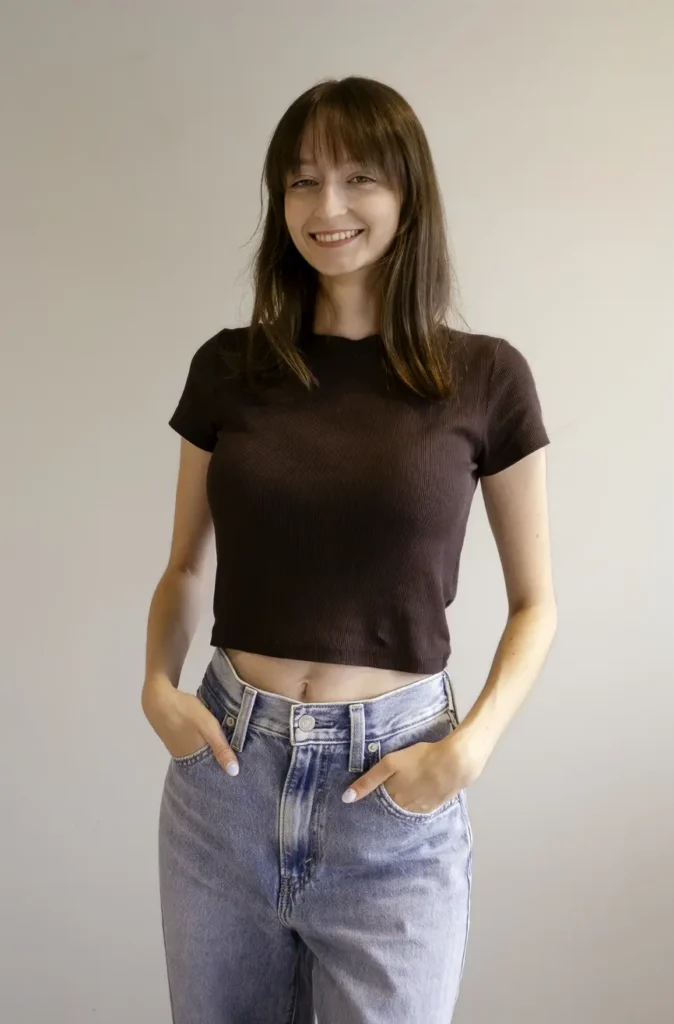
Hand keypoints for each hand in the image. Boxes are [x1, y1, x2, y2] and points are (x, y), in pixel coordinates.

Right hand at [142, 676, 238, 774]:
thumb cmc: (184, 712)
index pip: (213, 769)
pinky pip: (193, 743)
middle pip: (206, 760)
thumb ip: (221, 748)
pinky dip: (202, 741)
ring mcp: (177, 746)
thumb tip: (234, 773)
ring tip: (227, 744)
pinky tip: (207, 735)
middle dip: (219, 758)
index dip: (226, 766)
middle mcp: (184, 756)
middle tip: (237, 753)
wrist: (158, 698)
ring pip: (199, 751)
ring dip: (210, 748)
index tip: (240, 766)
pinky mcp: (174, 736)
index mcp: (194, 757)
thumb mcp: (208, 727)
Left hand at [342, 729, 483, 810]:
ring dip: (400, 804)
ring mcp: (420, 809)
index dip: (371, 799)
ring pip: (404, 809)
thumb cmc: (420, 759)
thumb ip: (368, 781)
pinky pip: (419, 809)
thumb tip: (345, 799)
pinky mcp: (434, 807)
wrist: (455, 763)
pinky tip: (417, 793)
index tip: (365, 798)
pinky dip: (415, 803)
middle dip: (385, 803)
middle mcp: (404, 808)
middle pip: (389, 808)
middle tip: (386, 792)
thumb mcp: (390, 764)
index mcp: (392, 797)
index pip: (375, 803)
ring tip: (402, 791)